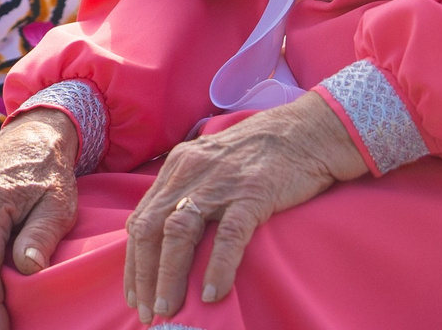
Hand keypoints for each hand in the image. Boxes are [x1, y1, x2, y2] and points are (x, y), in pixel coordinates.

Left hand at [122, 93, 364, 322]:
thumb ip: (188, 191)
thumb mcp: (212, 163)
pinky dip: (216, 267)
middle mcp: (190, 172)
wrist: (307, 131)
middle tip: (147, 312)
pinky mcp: (252, 194)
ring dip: (169, 276)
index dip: (134, 262)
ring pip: (179, 234)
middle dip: (143, 276)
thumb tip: (169, 238)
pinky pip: (228, 235)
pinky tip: (211, 293)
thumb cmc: (260, 153)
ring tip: (169, 308)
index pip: (140, 219)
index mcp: (177, 167)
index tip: (134, 294)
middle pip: (150, 229)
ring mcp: (220, 183)